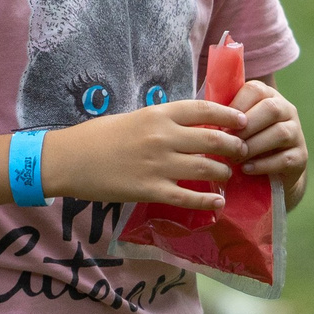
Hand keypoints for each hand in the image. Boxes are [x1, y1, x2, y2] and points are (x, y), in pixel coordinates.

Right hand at [44, 101, 247, 209]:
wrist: (70, 159)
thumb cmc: (98, 135)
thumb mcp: (134, 117)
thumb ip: (162, 121)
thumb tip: (190, 126)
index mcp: (159, 114)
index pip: (205, 110)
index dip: (229, 115)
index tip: (243, 121)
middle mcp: (163, 137)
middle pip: (213, 140)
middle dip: (234, 147)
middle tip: (241, 152)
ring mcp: (159, 164)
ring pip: (206, 169)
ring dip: (223, 173)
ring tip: (227, 176)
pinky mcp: (151, 190)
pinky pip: (188, 197)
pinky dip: (208, 201)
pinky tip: (219, 203)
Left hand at [231, 79, 305, 206]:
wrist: (270, 174)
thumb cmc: (245, 143)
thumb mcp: (235, 126)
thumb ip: (223, 116)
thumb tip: (200, 119)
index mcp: (268, 96)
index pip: (254, 89)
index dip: (236, 105)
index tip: (220, 124)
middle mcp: (286, 110)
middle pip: (271, 108)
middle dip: (246, 126)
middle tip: (227, 142)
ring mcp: (296, 133)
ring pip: (280, 133)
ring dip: (253, 146)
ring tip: (235, 158)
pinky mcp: (300, 157)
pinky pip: (285, 158)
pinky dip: (263, 165)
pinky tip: (246, 169)